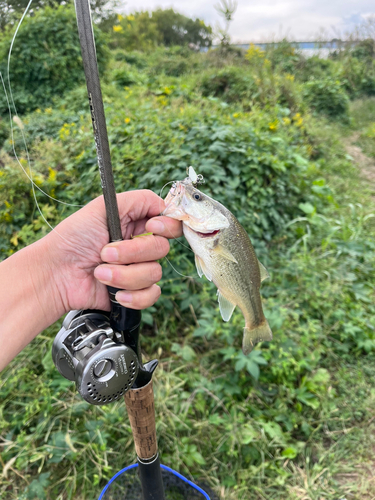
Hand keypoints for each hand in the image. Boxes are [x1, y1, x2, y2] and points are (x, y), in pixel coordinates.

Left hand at [46, 189, 181, 313]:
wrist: (56, 275)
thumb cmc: (72, 239)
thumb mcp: (102, 207)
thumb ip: (138, 200)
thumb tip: (163, 205)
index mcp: (136, 224)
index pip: (170, 223)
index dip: (166, 225)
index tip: (151, 226)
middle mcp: (140, 247)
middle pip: (162, 248)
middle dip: (132, 252)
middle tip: (105, 253)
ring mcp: (138, 270)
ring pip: (154, 273)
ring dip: (124, 275)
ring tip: (100, 272)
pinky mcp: (134, 293)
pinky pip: (151, 295)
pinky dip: (133, 295)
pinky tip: (115, 292)